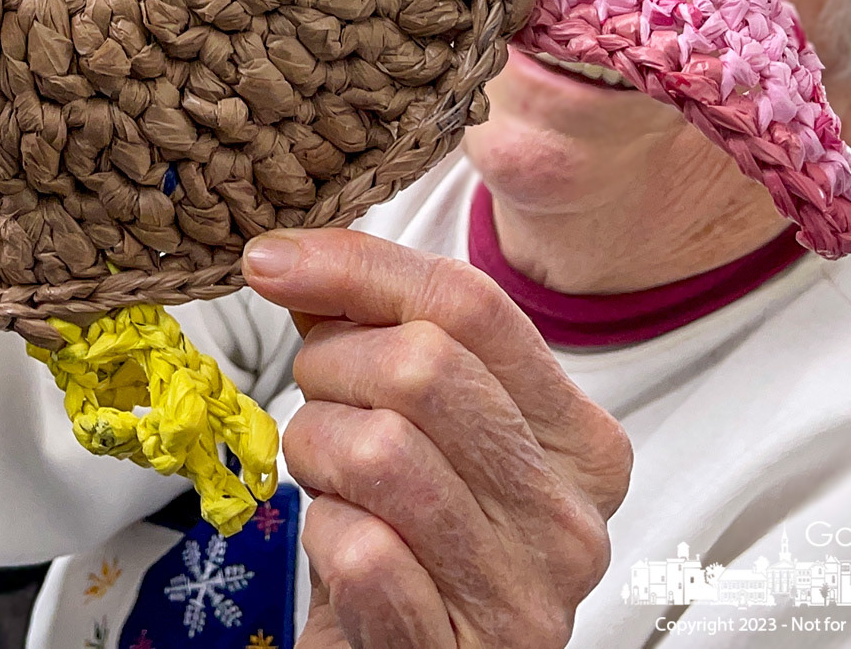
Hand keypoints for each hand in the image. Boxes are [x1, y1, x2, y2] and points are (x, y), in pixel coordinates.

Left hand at [244, 230, 631, 648]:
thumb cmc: (405, 537)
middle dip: (331, 370)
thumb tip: (288, 257)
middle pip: (422, 367)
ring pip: (380, 451)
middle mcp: (571, 514)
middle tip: (319, 404)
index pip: (471, 303)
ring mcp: (527, 594)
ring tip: (331, 481)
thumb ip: (373, 330)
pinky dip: (323, 535)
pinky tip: (342, 548)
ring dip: (318, 453)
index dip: (357, 268)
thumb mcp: (409, 420)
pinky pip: (360, 551)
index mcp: (578, 437)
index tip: (272, 262)